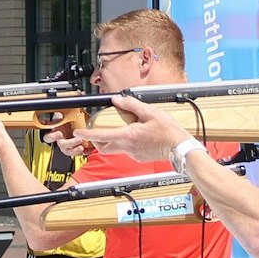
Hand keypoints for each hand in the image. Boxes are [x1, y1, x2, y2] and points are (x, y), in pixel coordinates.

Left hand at [75, 94, 190, 161]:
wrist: (180, 148)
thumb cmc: (168, 131)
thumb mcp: (150, 112)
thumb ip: (131, 105)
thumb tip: (117, 100)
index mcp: (128, 135)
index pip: (102, 135)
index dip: (88, 133)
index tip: (79, 132)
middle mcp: (128, 147)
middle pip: (104, 147)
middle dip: (96, 140)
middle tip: (95, 132)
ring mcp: (133, 154)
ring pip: (115, 149)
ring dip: (112, 141)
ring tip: (119, 130)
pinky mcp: (139, 157)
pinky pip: (127, 151)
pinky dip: (125, 143)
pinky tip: (136, 136)